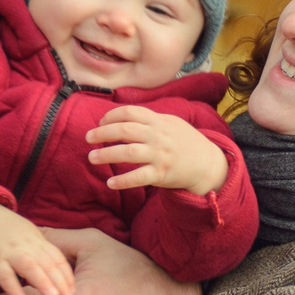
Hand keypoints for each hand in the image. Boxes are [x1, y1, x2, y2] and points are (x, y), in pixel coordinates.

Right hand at [0, 200, 76, 294]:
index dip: (68, 276)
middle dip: (61, 282)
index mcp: (37, 241)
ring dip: (42, 281)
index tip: (75, 293)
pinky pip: (3, 273)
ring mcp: (9, 251)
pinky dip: (12, 287)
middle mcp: (26, 245)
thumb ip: (41, 258)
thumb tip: (55, 282)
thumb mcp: (28, 239)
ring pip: (29, 265)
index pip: (58, 259)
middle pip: (48, 263)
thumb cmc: (4, 232)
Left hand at [87, 106, 229, 194]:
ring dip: (106, 154)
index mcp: (159, 121)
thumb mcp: (170, 123)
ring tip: (92, 157)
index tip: (100, 122)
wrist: (207, 163)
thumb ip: (149, 119)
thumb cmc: (185, 142)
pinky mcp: (162, 174)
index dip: (111, 116)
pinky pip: (139, 177)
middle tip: (88, 138)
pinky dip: (123, 180)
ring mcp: (160, 155)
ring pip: (128, 153)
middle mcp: (158, 136)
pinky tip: (110, 182)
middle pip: (125, 131)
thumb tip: (122, 117)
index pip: (130, 112)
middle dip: (103, 133)